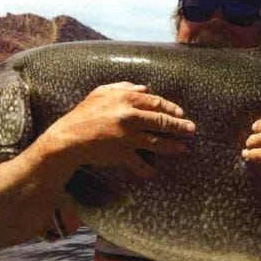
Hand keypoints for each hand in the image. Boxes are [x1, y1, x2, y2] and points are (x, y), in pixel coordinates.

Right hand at [42, 82, 195, 177]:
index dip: (171, 109)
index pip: (156, 102)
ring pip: (156, 142)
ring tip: (184, 149)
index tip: (181, 114)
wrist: (68, 137)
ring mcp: (126, 136)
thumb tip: (145, 89)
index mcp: (125, 99)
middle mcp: (129, 116)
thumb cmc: (84, 113)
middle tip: (191, 130)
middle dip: (179, 126)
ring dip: (173, 146)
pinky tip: (155, 172)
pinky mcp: (121, 153)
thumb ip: (124, 88)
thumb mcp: (101, 92)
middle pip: (161, 121)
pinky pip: (139, 163)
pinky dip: (147, 169)